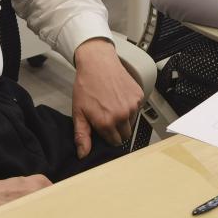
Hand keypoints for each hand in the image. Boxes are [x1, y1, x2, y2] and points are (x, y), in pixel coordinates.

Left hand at [71, 38, 142, 157]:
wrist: (98, 62)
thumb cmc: (86, 85)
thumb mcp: (78, 112)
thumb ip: (82, 135)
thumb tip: (83, 154)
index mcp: (107, 123)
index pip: (114, 142)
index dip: (108, 137)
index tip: (103, 128)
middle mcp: (122, 116)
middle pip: (125, 135)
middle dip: (117, 130)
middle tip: (107, 117)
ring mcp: (132, 105)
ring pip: (132, 122)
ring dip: (124, 119)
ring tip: (112, 105)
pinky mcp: (139, 96)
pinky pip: (137, 109)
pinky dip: (130, 107)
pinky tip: (119, 97)